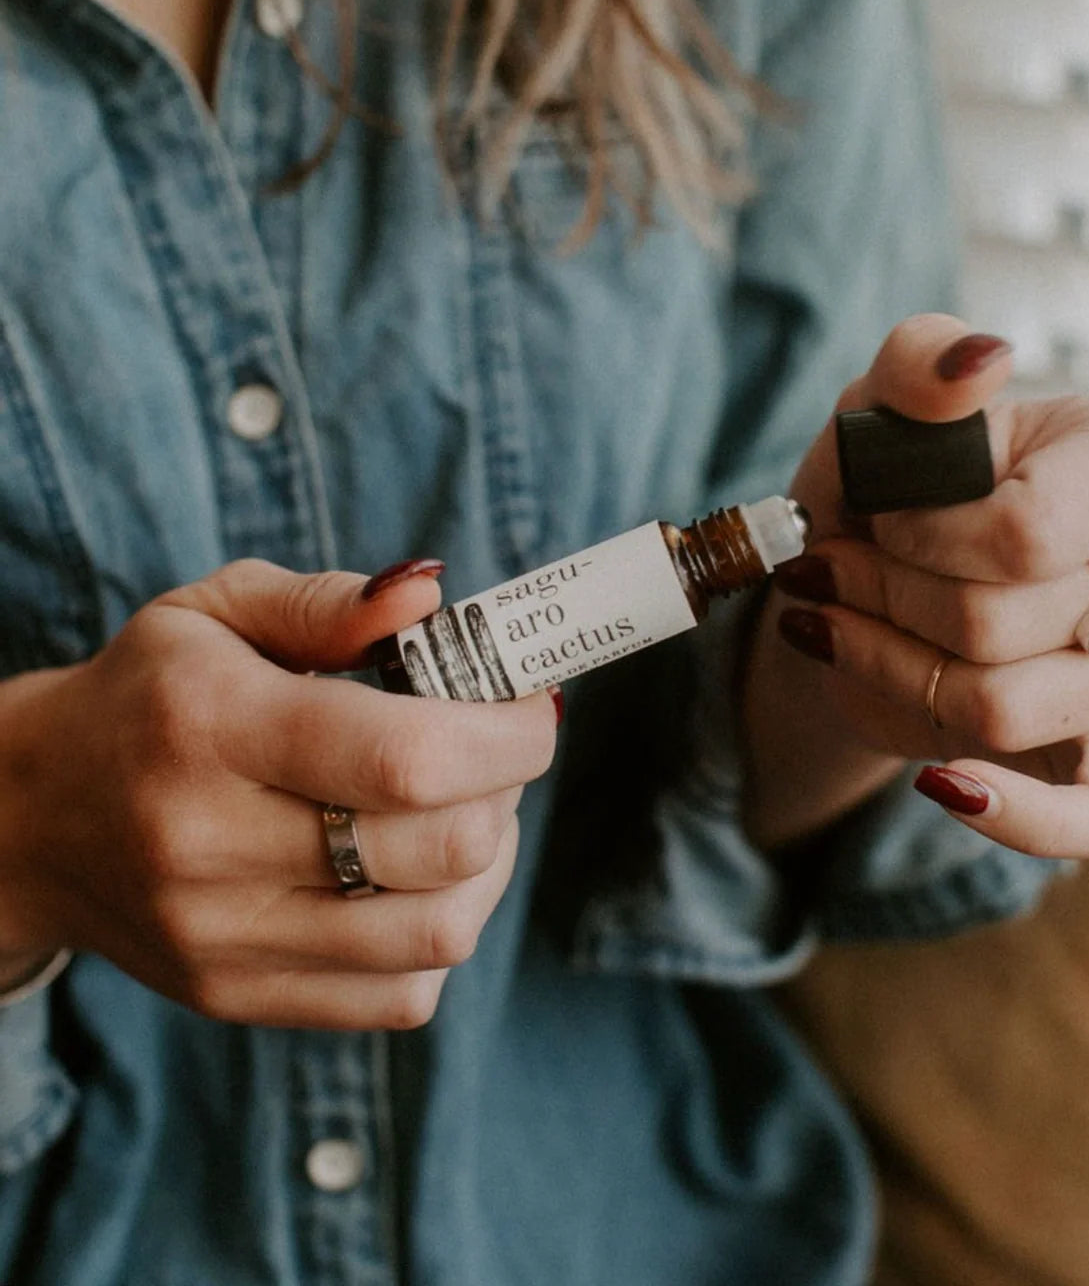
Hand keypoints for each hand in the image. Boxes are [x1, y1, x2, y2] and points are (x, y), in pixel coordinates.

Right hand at [0, 560, 557, 1027]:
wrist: (32, 818)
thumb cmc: (148, 696)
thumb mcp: (215, 611)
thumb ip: (328, 603)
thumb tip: (432, 597)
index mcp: (211, 725)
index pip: (407, 756)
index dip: (508, 735)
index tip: (533, 707)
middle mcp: (210, 844)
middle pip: (442, 848)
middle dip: (508, 787)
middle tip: (496, 749)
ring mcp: (223, 938)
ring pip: (439, 932)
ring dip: (489, 864)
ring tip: (465, 811)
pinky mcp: (238, 996)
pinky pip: (404, 995)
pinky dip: (444, 932)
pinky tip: (419, 878)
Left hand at [744, 313, 1088, 858]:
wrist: (883, 588)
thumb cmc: (892, 497)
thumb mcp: (884, 414)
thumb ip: (918, 366)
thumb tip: (976, 362)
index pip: (1023, 534)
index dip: (915, 540)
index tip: (877, 520)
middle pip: (995, 625)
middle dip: (880, 601)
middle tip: (832, 576)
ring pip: (1000, 709)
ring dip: (889, 672)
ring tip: (846, 632)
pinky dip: (1009, 813)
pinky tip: (939, 780)